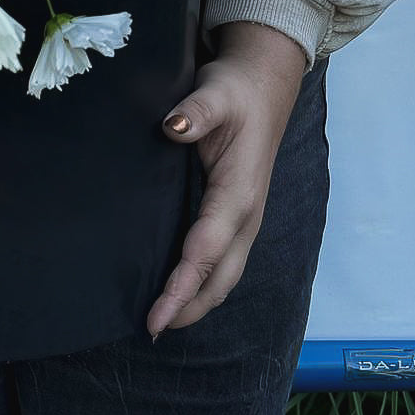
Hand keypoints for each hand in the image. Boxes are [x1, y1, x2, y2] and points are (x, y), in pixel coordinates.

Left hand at [147, 21, 307, 336]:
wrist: (264, 85)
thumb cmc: (236, 91)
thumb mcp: (216, 93)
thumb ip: (196, 112)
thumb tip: (173, 128)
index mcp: (239, 192)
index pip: (206, 250)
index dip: (181, 286)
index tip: (156, 314)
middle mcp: (245, 215)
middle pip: (219, 277)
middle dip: (189, 307)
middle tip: (151, 329)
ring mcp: (244, 218)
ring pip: (224, 274)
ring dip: (196, 301)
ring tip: (161, 321)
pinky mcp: (236, 214)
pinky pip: (221, 260)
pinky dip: (201, 282)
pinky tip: (178, 289)